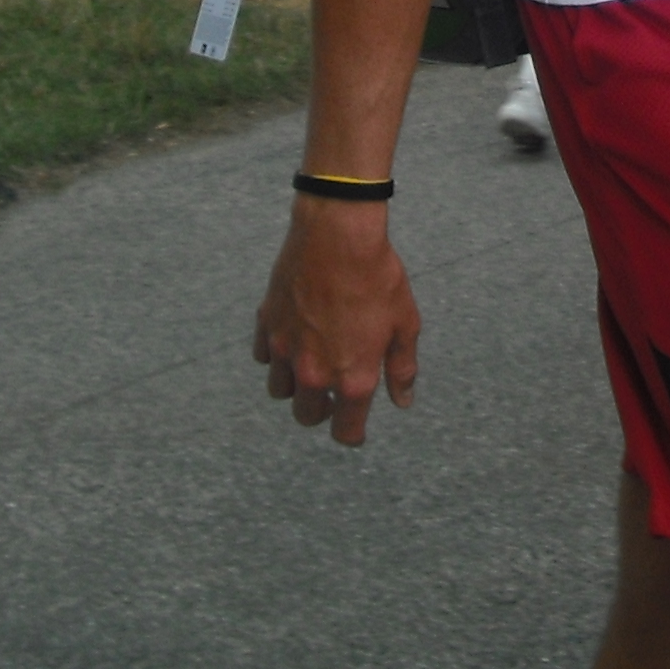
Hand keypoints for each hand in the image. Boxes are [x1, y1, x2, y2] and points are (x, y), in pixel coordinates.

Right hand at [254, 199, 419, 446]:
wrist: (337, 234)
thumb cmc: (377, 276)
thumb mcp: (404, 323)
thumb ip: (401, 368)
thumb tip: (403, 401)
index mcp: (353, 378)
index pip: (345, 431)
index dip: (352, 434)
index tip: (354, 428)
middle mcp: (314, 372)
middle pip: (307, 416)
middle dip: (321, 411)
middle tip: (333, 394)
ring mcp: (286, 350)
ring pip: (281, 391)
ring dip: (296, 386)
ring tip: (313, 364)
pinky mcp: (267, 326)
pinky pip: (265, 357)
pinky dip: (277, 355)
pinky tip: (295, 337)